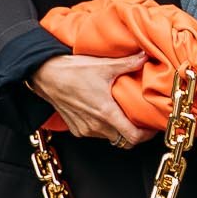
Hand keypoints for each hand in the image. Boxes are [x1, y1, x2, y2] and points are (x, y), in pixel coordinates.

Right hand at [27, 51, 160, 148]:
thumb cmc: (71, 70)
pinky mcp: (76, 129)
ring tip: (123, 115)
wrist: (44, 75)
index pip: (133, 137)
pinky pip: (96, 134)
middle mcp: (96, 126)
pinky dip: (104, 128)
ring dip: (119, 130)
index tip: (152, 128)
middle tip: (141, 121)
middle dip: (135, 133)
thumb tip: (145, 56)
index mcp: (106, 112)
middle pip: (124, 141)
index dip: (146, 135)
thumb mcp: (104, 65)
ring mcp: (85, 129)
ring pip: (110, 138)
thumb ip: (128, 63)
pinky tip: (105, 114)